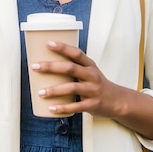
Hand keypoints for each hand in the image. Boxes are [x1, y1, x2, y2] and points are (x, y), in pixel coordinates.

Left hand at [31, 40, 152, 138]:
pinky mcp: (93, 104)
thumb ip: (73, 67)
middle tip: (35, 66)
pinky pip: (76, 106)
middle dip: (51, 67)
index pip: (76, 53)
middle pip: (70, 68)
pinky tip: (51, 108)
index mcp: (90, 65)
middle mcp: (92, 75)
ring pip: (72, 88)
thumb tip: (46, 62)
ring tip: (40, 92)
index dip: (62, 47)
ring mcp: (93, 90)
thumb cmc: (96, 83)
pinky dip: (62, 107)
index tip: (48, 44)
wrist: (117, 100)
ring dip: (54, 90)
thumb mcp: (89, 71)